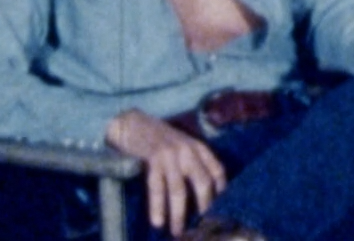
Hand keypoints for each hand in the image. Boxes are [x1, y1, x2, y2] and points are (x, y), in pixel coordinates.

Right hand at [105, 109, 226, 232]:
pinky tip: (158, 222)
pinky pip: (156, 188)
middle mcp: (188, 150)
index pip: (217, 170)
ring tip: (178, 231)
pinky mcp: (152, 159)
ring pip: (178, 190)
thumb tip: (204, 191)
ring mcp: (170, 155)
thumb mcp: (183, 146)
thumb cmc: (159, 138)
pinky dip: (157, 207)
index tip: (221, 208)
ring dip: (179, 214)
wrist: (133, 122)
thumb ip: (194, 162)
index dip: (221, 191)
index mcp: (198, 147)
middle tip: (203, 226)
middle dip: (204, 207)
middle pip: (202, 182)